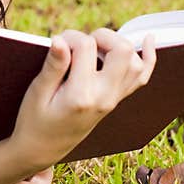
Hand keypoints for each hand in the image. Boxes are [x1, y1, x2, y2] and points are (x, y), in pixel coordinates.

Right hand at [11, 28, 156, 166]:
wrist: (43, 148)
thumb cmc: (34, 119)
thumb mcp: (37, 92)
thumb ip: (52, 66)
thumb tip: (59, 39)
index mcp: (81, 95)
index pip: (87, 47)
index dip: (70, 36)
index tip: (56, 43)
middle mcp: (104, 97)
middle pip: (122, 50)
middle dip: (101, 35)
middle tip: (78, 43)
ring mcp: (113, 100)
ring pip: (135, 61)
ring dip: (118, 45)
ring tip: (95, 46)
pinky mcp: (115, 100)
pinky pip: (141, 77)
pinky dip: (148, 57)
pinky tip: (148, 40)